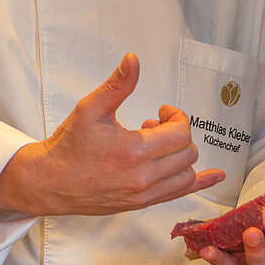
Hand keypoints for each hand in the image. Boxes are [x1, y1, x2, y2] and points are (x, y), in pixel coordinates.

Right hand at [0, 53, 224, 215]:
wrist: (49, 182)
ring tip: (157, 147)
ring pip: (186, 175)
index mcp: (133, 151)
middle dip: (177, 134)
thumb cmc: (69, 146)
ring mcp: (143, 195)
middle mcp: (143, 177)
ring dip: (180, 156)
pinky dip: (199, 184)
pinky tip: (214, 177)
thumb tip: (133, 60)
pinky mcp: (140, 204)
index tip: (161, 111)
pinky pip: (179, 195)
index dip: (176, 117)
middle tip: (155, 126)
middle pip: (186, 153)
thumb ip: (117, 85)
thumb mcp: (90, 109)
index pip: (180, 133)